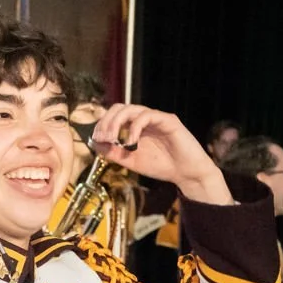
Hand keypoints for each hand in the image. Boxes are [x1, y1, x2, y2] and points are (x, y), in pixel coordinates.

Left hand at [90, 104, 231, 204]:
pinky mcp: (168, 120)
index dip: (102, 124)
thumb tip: (95, 143)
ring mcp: (157, 118)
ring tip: (112, 138)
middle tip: (102, 137)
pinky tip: (131, 142)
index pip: (114, 115)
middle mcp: (145, 119)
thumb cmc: (162, 166)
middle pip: (120, 108)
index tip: (96, 138)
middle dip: (106, 121)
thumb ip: (114, 153)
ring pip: (131, 109)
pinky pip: (147, 116)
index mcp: (135, 126)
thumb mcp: (131, 161)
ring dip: (116, 122)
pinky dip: (134, 127)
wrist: (186, 174)